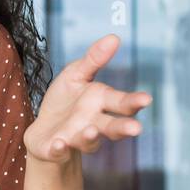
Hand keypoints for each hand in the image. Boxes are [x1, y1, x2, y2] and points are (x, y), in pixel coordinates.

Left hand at [24, 34, 151, 162]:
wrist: (43, 130)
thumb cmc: (65, 101)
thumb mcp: (76, 75)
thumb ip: (94, 59)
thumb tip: (114, 37)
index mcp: (101, 103)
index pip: (122, 103)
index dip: (133, 102)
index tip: (146, 99)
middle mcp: (93, 124)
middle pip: (112, 127)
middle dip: (123, 127)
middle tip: (136, 129)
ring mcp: (75, 138)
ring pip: (88, 141)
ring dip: (90, 136)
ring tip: (91, 130)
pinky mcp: (56, 149)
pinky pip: (58, 151)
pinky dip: (59, 149)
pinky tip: (58, 143)